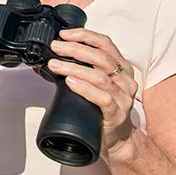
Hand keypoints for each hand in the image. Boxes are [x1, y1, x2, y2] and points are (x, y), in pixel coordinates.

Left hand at [47, 28, 138, 162]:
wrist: (117, 139)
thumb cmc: (102, 108)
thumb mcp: (94, 84)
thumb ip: (78, 69)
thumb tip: (50, 59)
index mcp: (121, 68)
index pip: (106, 44)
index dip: (85, 36)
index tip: (64, 34)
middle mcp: (125, 80)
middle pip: (101, 58)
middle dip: (75, 49)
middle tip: (55, 47)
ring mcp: (123, 98)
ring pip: (100, 77)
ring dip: (74, 68)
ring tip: (56, 65)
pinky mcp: (117, 114)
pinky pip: (102, 98)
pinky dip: (85, 88)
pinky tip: (71, 83)